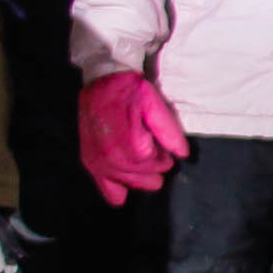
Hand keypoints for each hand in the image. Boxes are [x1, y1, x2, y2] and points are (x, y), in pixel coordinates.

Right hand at [78, 71, 189, 204]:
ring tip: (142, 159)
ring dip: (140, 176)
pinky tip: (126, 185)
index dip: (163, 156)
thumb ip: (168, 130)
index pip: (155, 164)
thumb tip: (182, 154)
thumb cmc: (129, 90)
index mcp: (131, 144)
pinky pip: (107, 190)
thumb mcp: (154, 103)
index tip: (162, 146)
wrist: (100, 82)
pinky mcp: (89, 162)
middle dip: (154, 167)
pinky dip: (119, 191)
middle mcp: (112, 157)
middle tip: (154, 151)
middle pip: (143, 177)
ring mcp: (98, 162)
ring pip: (128, 184)